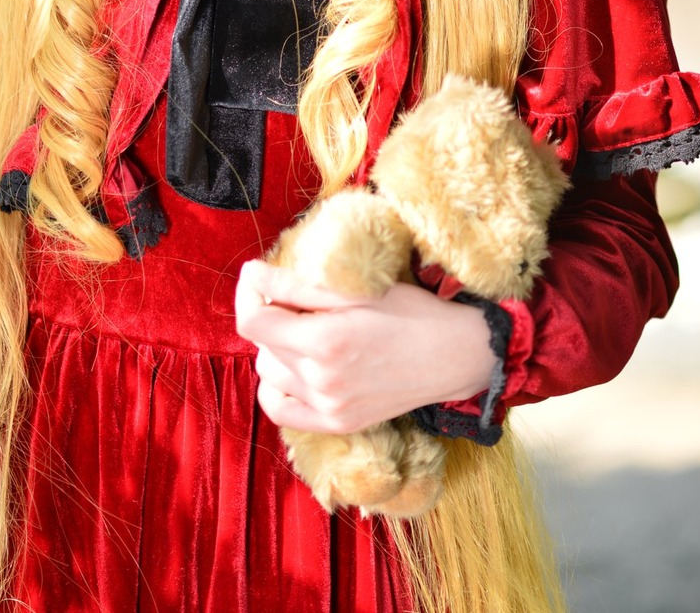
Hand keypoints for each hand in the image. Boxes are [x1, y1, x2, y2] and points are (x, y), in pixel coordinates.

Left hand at [234, 259, 495, 434]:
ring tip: (306, 331)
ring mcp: (328, 407)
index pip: (252, 321)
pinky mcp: (337, 424)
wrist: (452, 355)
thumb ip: (298, 286)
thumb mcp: (355, 288)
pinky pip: (280, 410)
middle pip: (262, 343)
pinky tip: (296, 367)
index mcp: (325, 341)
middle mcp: (322, 380)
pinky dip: (277, 386)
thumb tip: (253, 276)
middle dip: (271, 314)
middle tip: (300, 300)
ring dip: (276, 348)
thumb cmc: (409, 311)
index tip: (256, 274)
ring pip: (268, 372)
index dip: (247, 291)